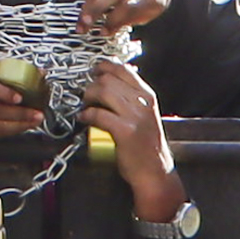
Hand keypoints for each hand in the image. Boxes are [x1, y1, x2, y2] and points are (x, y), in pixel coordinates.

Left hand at [82, 47, 181, 216]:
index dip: (104, 67)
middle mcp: (143, 103)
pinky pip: (99, 114)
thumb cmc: (147, 145)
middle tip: (86, 94)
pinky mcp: (125, 131)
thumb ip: (131, 96)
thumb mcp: (145, 114)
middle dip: (92, 84)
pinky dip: (87, 114)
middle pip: (109, 79)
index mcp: (148, 95)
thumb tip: (112, 78)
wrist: (155, 172)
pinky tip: (84, 118)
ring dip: (88, 97)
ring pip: (103, 91)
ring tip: (85, 105)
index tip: (94, 71)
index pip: (123, 69)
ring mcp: (135, 117)